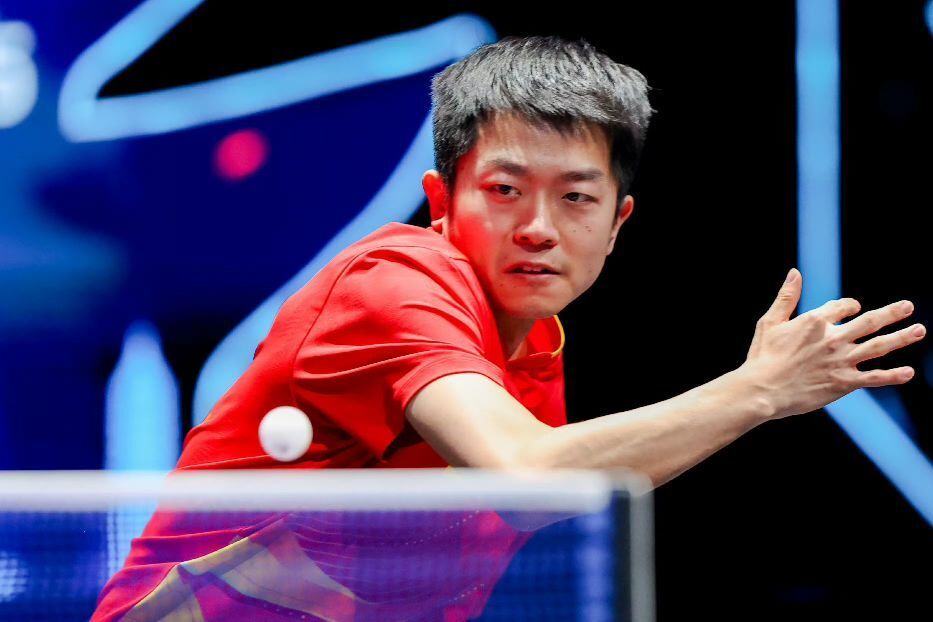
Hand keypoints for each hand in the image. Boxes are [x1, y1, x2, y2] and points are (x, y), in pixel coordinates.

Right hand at [742, 268, 925, 419]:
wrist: (762, 390)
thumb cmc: (762, 356)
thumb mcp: (770, 321)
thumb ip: (786, 297)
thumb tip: (795, 272)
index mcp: (815, 321)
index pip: (842, 306)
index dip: (849, 306)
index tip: (854, 309)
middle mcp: (833, 339)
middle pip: (869, 322)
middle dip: (891, 313)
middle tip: (908, 307)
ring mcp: (841, 361)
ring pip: (878, 346)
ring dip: (901, 338)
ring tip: (919, 330)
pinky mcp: (844, 383)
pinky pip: (874, 378)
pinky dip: (892, 375)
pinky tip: (909, 372)